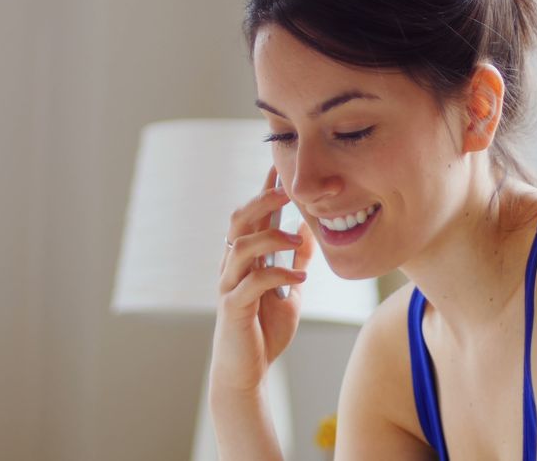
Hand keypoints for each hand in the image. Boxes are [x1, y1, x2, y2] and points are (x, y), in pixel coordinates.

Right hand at [210, 166, 315, 394]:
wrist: (246, 371)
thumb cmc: (265, 329)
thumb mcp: (289, 290)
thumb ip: (294, 260)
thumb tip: (307, 229)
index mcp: (245, 257)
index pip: (254, 214)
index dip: (265, 190)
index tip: (280, 165)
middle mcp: (232, 265)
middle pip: (240, 220)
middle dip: (263, 200)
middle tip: (288, 190)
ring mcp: (229, 284)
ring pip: (241, 246)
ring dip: (270, 237)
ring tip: (295, 239)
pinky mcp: (233, 307)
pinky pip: (253, 283)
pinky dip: (278, 275)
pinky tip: (299, 277)